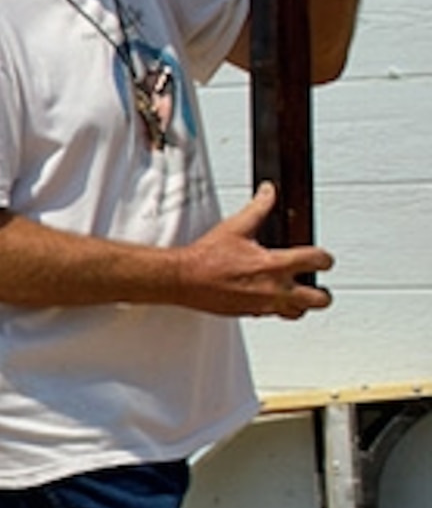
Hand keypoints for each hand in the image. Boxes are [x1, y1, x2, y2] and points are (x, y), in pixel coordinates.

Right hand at [176, 184, 333, 318]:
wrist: (183, 279)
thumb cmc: (206, 257)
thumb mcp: (236, 227)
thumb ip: (259, 207)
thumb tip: (269, 192)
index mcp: (274, 265)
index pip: (318, 261)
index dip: (325, 258)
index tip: (323, 258)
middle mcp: (273, 288)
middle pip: (319, 299)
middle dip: (322, 292)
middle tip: (317, 284)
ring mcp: (263, 305)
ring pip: (299, 312)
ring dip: (302, 304)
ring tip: (298, 295)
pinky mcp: (250, 314)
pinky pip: (273, 315)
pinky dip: (276, 308)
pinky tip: (268, 298)